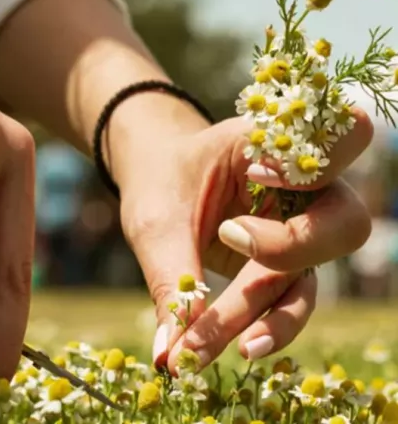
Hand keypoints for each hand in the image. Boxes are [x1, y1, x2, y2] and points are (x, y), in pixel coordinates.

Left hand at [114, 111, 372, 372]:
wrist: (154, 182)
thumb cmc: (160, 183)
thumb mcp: (158, 220)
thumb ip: (171, 280)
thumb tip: (168, 357)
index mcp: (277, 146)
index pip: (342, 139)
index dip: (320, 163)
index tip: (257, 176)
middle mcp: (303, 189)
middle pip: (341, 224)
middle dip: (290, 249)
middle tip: (227, 239)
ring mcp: (298, 231)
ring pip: (308, 278)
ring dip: (269, 316)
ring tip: (228, 349)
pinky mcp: (284, 266)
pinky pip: (289, 302)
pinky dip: (265, 327)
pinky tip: (236, 348)